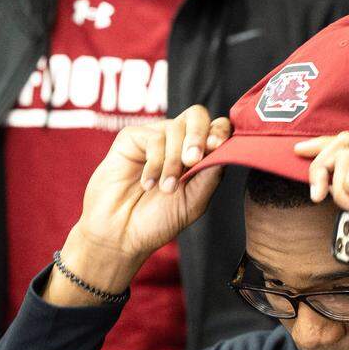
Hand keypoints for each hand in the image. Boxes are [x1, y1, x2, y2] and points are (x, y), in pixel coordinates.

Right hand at [47, 106, 229, 304]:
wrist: (121, 234)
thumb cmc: (158, 221)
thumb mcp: (194, 201)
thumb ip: (211, 174)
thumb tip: (226, 148)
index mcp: (198, 155)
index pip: (216, 128)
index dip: (220, 130)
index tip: (217, 146)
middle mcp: (177, 142)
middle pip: (196, 115)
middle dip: (198, 135)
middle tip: (192, 160)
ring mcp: (154, 138)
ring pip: (175, 128)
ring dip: (173, 161)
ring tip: (166, 188)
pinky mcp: (131, 139)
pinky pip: (152, 138)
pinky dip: (154, 163)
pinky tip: (148, 184)